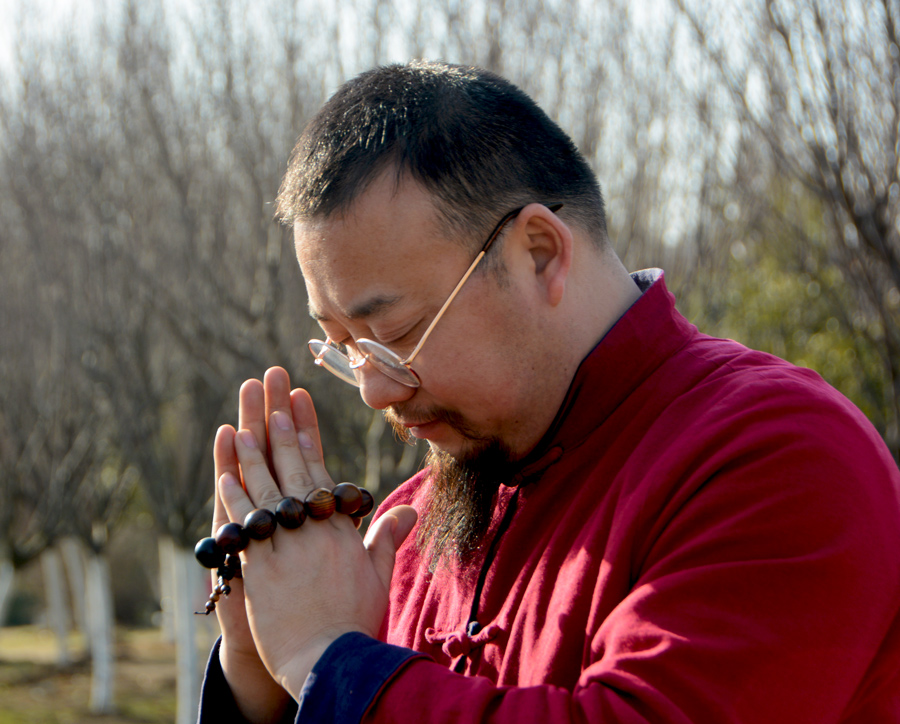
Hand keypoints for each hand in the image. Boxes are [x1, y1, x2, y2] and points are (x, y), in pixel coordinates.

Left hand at [219, 367, 416, 698]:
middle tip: (269, 399)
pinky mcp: (259, 569)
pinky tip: (225, 475)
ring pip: (265, 492)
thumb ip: (388, 536)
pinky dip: (234, 498)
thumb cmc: (356, 620)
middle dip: (280, 432)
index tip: (298, 407)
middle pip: (293, 472)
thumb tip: (409, 507)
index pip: (321, 471)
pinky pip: (244, 526)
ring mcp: (284, 548)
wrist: (329, 660)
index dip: (307, 436)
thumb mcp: (379, 575)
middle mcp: (313, 532)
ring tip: (244, 425)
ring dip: (253, 457)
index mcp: (340, 530)